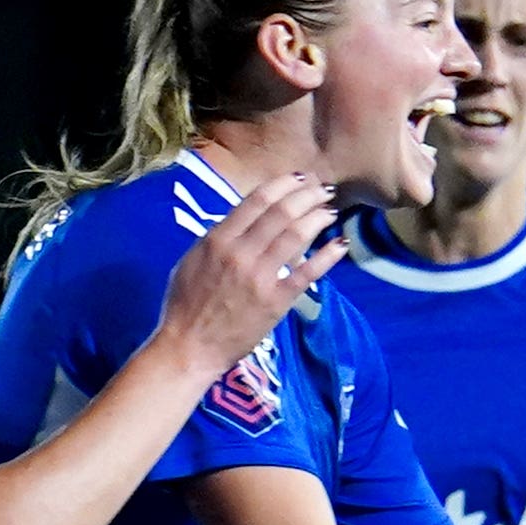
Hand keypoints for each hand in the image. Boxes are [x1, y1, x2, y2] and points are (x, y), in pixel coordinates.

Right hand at [155, 173, 343, 373]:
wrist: (189, 347)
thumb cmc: (185, 305)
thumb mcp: (192, 260)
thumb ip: (218, 238)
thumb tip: (244, 220)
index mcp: (218, 239)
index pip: (258, 200)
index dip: (284, 183)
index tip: (300, 178)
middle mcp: (240, 252)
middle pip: (282, 211)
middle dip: (308, 195)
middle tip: (324, 189)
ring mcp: (260, 277)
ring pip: (296, 235)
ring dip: (318, 217)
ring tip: (331, 210)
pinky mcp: (275, 301)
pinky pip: (307, 272)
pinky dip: (327, 256)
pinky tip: (340, 244)